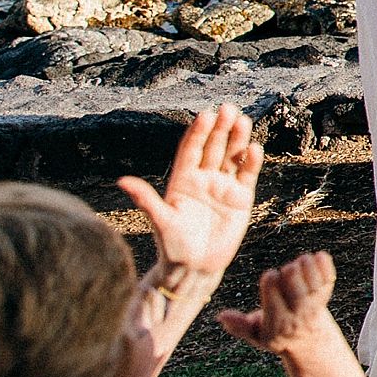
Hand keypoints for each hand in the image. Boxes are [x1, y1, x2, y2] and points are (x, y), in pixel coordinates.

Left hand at [120, 102, 259, 283]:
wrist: (195, 266)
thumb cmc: (172, 245)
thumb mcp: (159, 221)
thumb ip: (145, 199)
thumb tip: (122, 181)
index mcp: (181, 180)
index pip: (191, 150)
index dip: (198, 132)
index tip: (206, 115)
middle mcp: (202, 179)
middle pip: (213, 148)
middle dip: (221, 128)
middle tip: (228, 109)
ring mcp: (222, 187)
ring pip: (231, 157)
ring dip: (238, 139)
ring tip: (243, 120)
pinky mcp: (241, 198)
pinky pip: (247, 175)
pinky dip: (251, 162)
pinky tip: (254, 148)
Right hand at [218, 251, 342, 363]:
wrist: (309, 340)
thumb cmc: (276, 333)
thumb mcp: (255, 335)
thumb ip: (239, 326)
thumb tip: (221, 316)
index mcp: (278, 325)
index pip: (275, 304)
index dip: (272, 286)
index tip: (269, 274)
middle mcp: (298, 316)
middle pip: (298, 295)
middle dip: (292, 277)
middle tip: (287, 269)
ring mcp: (314, 306)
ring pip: (314, 287)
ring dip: (309, 270)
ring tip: (303, 260)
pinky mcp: (326, 296)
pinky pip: (328, 281)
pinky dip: (326, 268)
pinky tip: (319, 256)